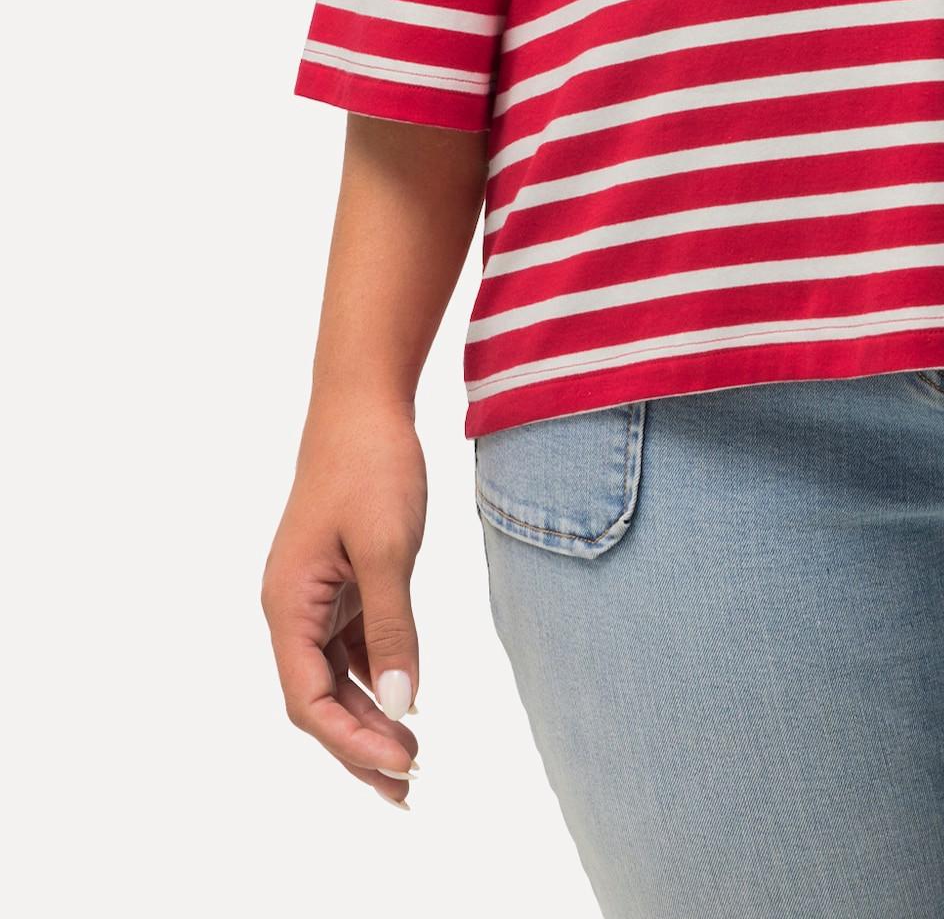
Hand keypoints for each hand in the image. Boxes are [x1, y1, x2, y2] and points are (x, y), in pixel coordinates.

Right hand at [263, 391, 426, 804]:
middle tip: (409, 786)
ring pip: (335, 678)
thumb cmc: (370, 466)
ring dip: (369, 718)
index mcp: (288, 605)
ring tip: (411, 761)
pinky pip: (351, 647)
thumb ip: (395, 630)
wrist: (363, 401)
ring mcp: (315, 596)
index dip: (350, 740)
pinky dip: (377, 678)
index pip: (308, 699)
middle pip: (319, 699)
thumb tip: (406, 708)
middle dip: (358, 746)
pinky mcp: (340, 581)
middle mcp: (292, 608)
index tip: (400, 765)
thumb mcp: (388, 549)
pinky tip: (405, 703)